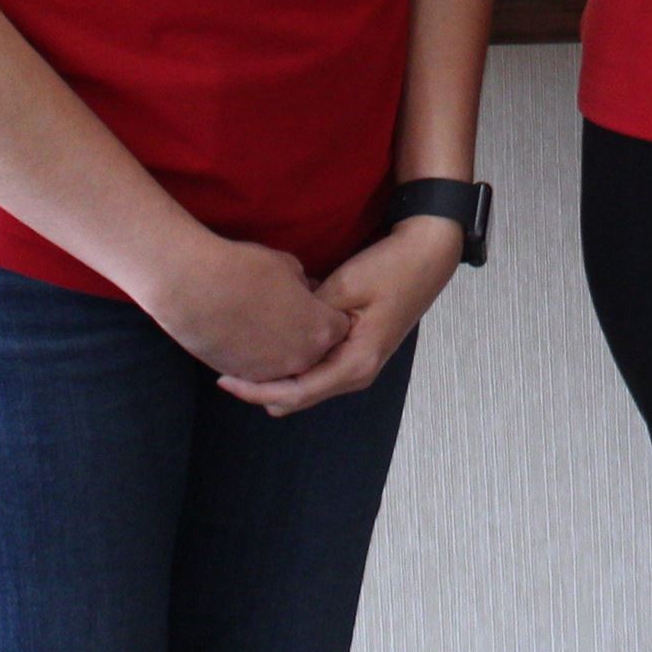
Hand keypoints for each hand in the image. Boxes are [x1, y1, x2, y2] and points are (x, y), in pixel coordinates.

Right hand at [143, 234, 351, 383]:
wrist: (194, 288)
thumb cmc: (246, 270)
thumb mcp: (291, 268)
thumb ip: (306, 290)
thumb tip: (306, 295)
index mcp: (321, 331)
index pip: (339, 327)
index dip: (327, 311)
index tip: (313, 299)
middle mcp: (301, 359)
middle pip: (315, 348)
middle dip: (308, 331)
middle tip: (289, 309)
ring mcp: (270, 372)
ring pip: (287, 362)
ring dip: (283, 345)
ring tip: (265, 319)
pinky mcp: (241, 376)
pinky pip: (261, 368)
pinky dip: (259, 354)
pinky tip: (246, 331)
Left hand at [217, 216, 462, 416]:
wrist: (428, 254)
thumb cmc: (390, 268)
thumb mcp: (342, 289)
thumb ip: (307, 319)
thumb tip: (274, 336)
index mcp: (355, 364)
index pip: (295, 394)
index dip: (256, 391)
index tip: (223, 378)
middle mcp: (357, 374)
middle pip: (298, 397)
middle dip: (261, 388)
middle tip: (225, 366)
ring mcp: (359, 365)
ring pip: (307, 385)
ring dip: (276, 377)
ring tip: (242, 358)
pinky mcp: (357, 352)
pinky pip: (317, 370)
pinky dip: (292, 365)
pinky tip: (270, 348)